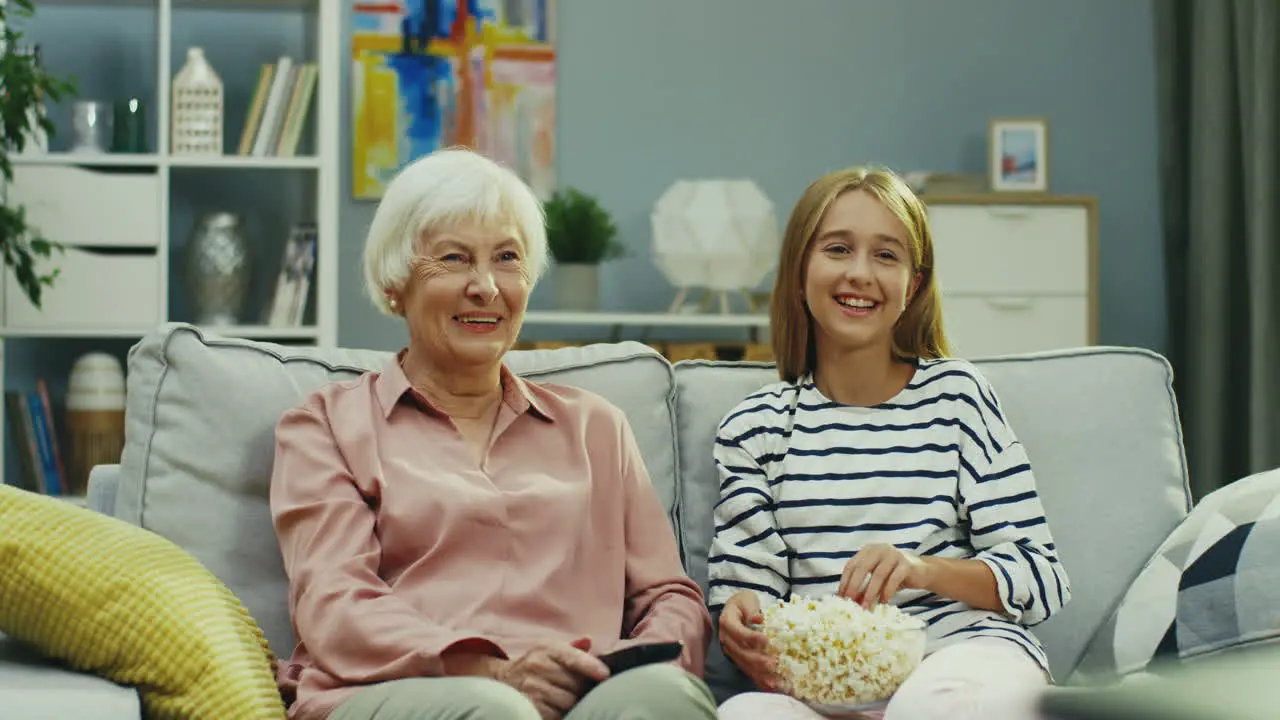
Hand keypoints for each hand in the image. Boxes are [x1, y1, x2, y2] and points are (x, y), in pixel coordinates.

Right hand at [494, 638, 610, 719]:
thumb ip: (573, 650)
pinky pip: (557, 714)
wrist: (502, 680)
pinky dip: (560, 713)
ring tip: (566, 698)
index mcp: (547, 648)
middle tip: (581, 689)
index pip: (573, 657)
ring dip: (573, 703)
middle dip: (583, 689)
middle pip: (575, 684)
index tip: (605, 675)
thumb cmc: (536, 665)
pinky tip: (556, 707)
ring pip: (568, 702)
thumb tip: (589, 642)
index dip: (592, 666)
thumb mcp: (551, 650)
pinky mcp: (529, 707)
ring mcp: (532, 688)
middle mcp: (538, 665)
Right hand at [718, 590, 776, 690]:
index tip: (766, 641)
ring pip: (744, 664)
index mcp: (727, 622)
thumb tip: (758, 618)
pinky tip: (769, 686)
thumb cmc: (744, 602)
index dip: (751, 637)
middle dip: (757, 659)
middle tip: (773, 664)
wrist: (736, 608)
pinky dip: (758, 678)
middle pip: (740, 652)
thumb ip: (752, 609)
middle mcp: (726, 639)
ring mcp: (731, 650)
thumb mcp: (747, 599)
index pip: (738, 631)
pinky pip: (747, 670)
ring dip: (758, 673)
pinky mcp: (738, 658)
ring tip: (773, 681)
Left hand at [837, 544, 932, 607]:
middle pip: (862, 568)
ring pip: (878, 574)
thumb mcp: (876, 580)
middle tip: (850, 603)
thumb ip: (863, 587)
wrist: (922, 572)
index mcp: (868, 550)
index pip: (851, 565)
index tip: (841, 597)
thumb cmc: (894, 575)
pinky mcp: (907, 564)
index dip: (845, 581)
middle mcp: (880, 549)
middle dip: (854, 587)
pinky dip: (887, 592)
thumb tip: (848, 602)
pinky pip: (894, 579)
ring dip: (870, 593)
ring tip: (866, 607)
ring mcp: (894, 554)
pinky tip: (884, 602)